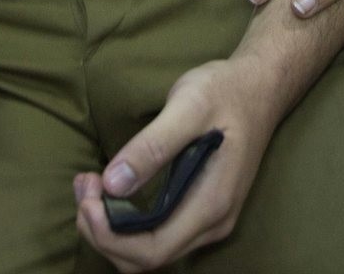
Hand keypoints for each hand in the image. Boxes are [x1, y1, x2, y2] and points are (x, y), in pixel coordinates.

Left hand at [73, 59, 281, 271]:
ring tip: (90, 185)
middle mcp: (212, 224)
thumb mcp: (188, 106)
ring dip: (112, 228)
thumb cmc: (225, 91)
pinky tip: (110, 190)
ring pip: (150, 251)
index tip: (88, 195)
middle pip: (147, 259)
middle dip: (104, 232)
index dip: (111, 235)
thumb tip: (112, 184)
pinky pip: (158, 235)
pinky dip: (127, 222)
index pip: (152, 250)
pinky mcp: (201, 210)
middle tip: (84, 185)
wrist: (260, 87)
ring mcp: (208, 221)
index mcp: (211, 204)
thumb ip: (152, 146)